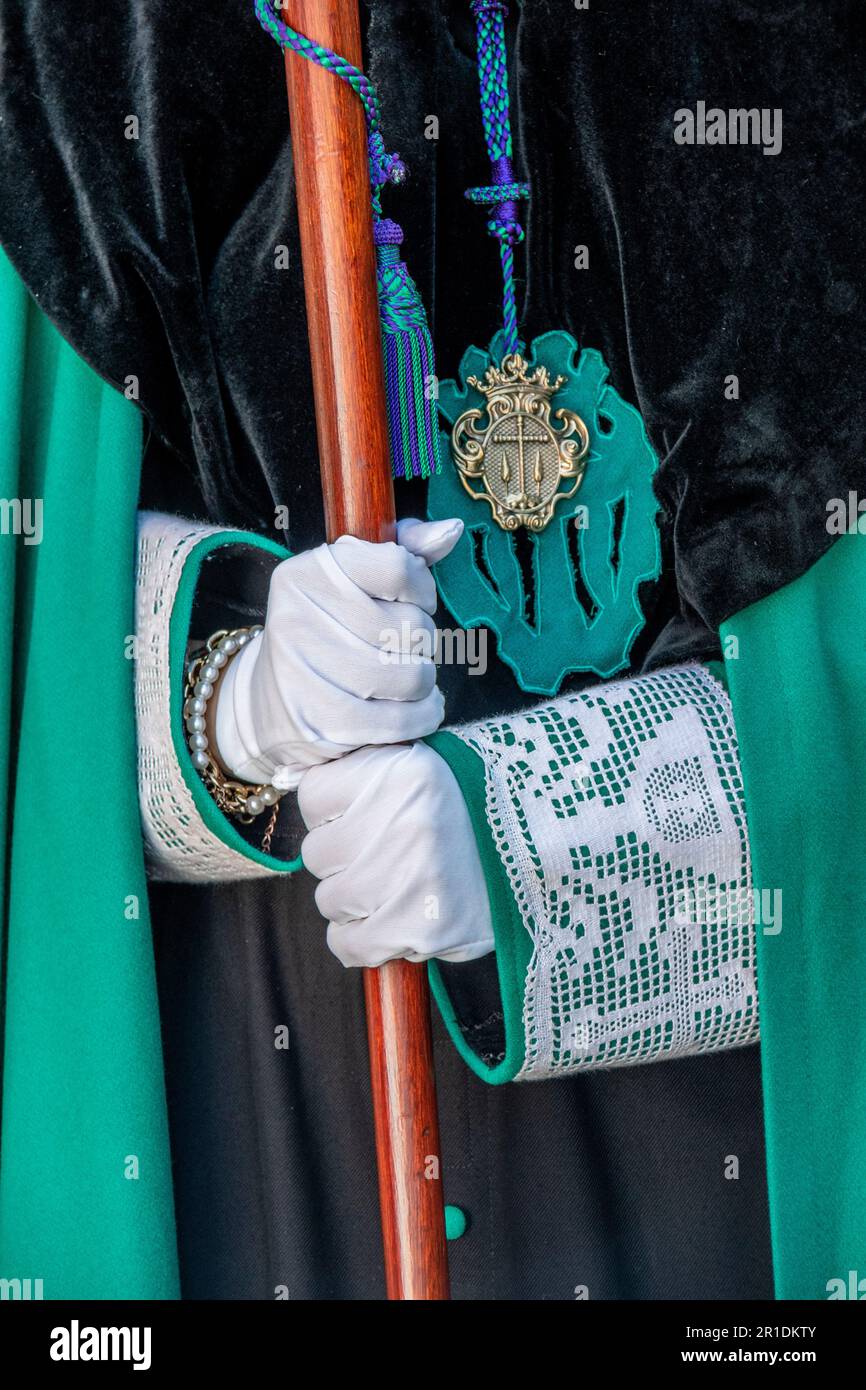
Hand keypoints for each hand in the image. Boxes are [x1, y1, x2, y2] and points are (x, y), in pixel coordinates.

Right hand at [213, 517, 461, 787]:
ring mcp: (305, 670)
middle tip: (403, 648)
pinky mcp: (319, 720)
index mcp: (309, 571)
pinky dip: (420, 716)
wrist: (273, 701)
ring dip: (424, 681)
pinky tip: (416, 709)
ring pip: (411, 674)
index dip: (422, 590)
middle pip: (412, 625)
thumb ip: (405, 552)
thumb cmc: (329, 632)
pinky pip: (399, 719)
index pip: (399, 567)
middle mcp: (299, 615)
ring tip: (409, 680)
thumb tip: (451, 530)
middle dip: (423, 641)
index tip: (414, 603)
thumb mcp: (355, 582)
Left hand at [298, 742, 494, 967]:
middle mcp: (402, 820)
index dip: (335, 811)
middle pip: (318, 851)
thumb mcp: (424, 769)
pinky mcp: (419, 929)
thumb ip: (367, 774)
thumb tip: (294, 786)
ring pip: (330, 898)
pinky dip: (360, 940)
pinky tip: (389, 921)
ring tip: (398, 886)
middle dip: (345, 858)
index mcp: (402, 771)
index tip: (362, 816)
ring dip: (355, 899)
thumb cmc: (473, 812)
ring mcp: (409, 877)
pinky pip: (347, 943)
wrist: (542, 856)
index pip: (314, 795)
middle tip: (386, 855)